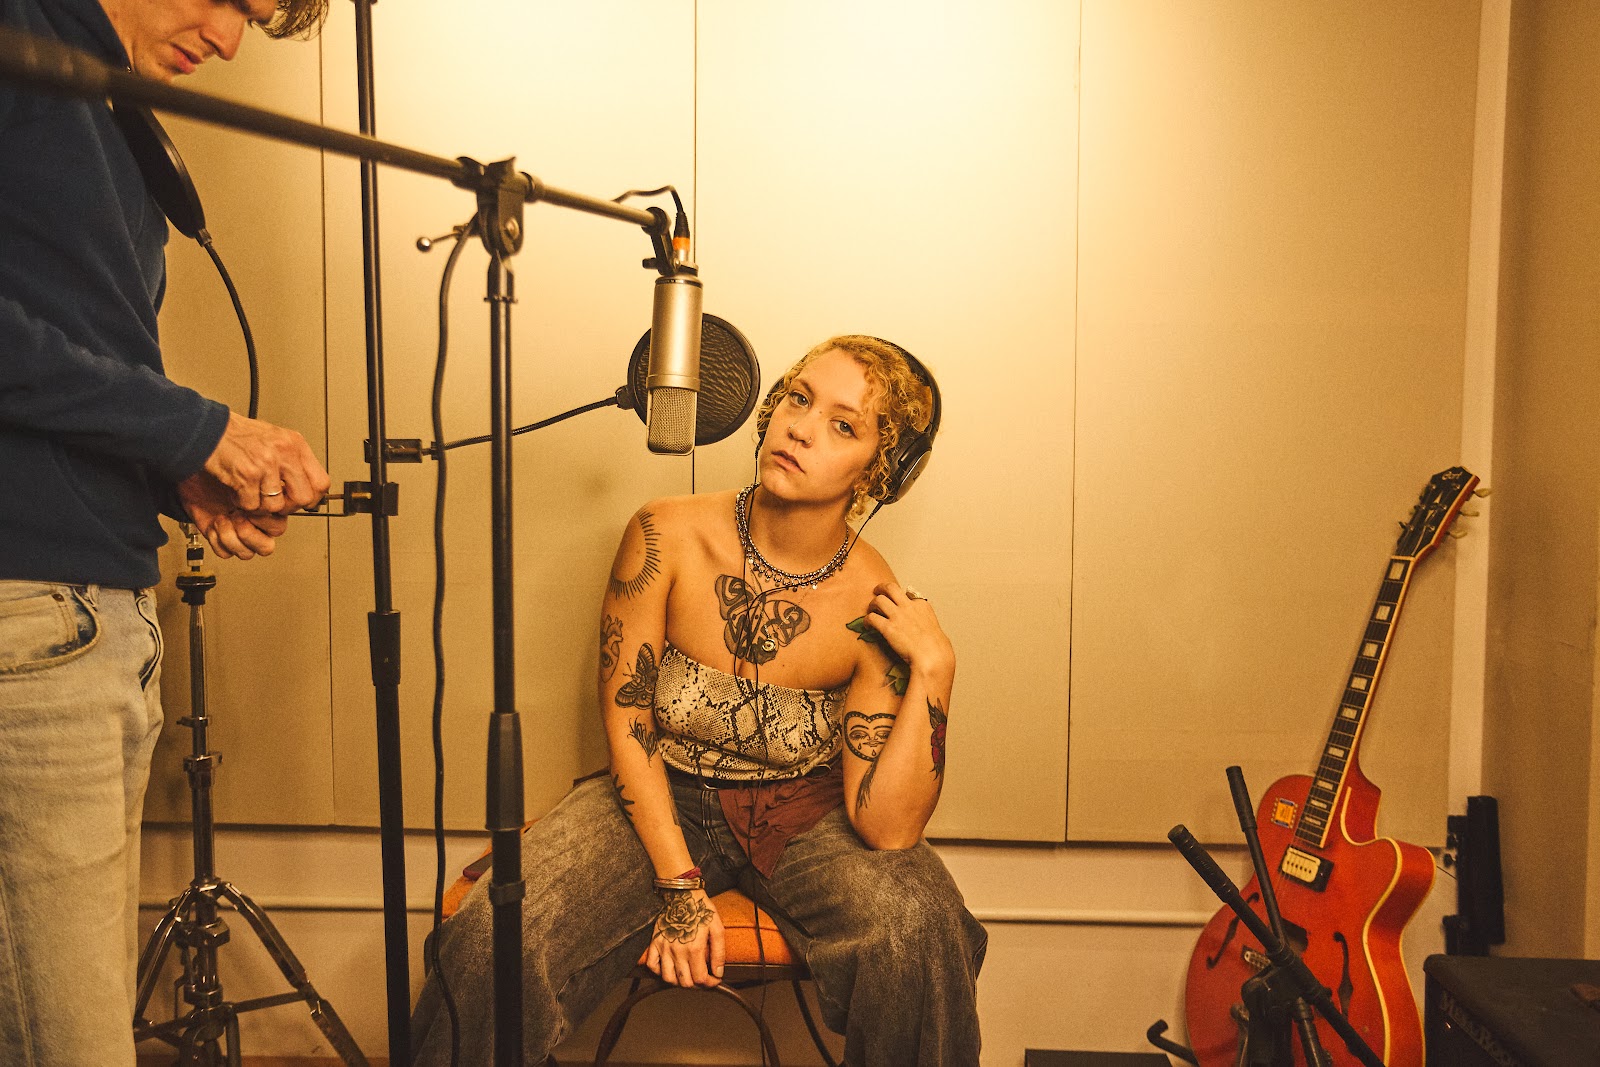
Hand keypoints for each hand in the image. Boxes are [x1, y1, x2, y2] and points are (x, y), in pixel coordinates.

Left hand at [177, 472, 288, 559]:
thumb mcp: (244, 474)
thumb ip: (260, 489)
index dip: (265, 521)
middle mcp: (256, 524)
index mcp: (268, 510)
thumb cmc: (219, 470)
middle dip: (249, 535)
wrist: (194, 474)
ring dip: (231, 538)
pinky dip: (217, 540)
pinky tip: (213, 524)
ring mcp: (239, 533)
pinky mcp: (221, 539)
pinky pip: (225, 553)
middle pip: (266, 547)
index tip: (252, 507)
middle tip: (237, 517)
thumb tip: (268, 500)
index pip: (278, 528)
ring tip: (222, 520)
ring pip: (246, 554)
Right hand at [203, 411, 330, 513]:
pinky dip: (243, 503)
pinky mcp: (247, 475)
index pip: (321, 482)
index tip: (302, 501)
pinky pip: (252, 504)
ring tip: (251, 492)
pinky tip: (238, 490)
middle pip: (303, 498)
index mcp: (295, 444)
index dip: (312, 498)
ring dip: (261, 505)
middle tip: (273, 501)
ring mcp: (267, 464)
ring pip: (276, 505)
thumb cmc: (237, 435)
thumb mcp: (275, 439)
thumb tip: (306, 484)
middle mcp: (285, 453)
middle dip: (288, 506)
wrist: (207, 430)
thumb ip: (292, 460)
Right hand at [645, 888, 724, 987]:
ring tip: (688, 975)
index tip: (714, 980)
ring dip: (679, 982)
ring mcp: (664, 948)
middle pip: (685, 982)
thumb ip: (719, 953)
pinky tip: (670, 968)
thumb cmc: (701, 910)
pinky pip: (652, 966)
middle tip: (703, 978)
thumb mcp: (717, 928)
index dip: (709, 983)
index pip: (700, 978)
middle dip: (697, 985)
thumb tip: (718, 973)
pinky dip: (660, 972)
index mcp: (694, 948)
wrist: (682, 894)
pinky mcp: (655, 943)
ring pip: (668, 978)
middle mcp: (677, 951)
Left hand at [862, 581, 955, 685]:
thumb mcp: (932, 624)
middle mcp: (908, 606)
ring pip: (878, 600)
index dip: (898, 597)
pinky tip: (867, 625)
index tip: (895, 602)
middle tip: (876, 591)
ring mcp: (898, 616)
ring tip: (871, 610)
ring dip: (872, 604)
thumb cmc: (934, 645)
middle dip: (881, 587)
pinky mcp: (888, 628)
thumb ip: (923, 617)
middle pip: (890, 588)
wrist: (932, 655)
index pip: (906, 593)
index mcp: (921, 604)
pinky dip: (867, 620)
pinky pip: (871, 617)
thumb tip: (919, 618)